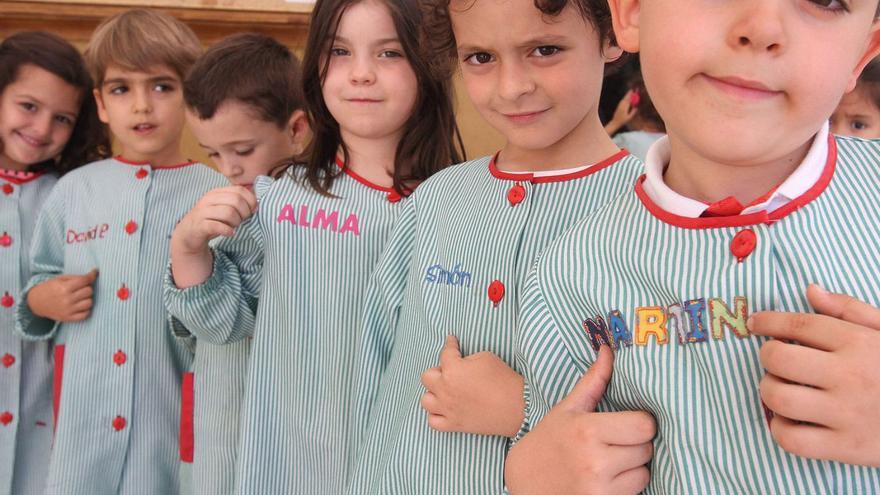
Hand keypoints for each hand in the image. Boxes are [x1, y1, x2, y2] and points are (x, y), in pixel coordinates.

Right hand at [27, 269, 97, 321]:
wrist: (36, 302)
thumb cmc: (50, 288)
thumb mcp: (60, 279)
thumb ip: (76, 277)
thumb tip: (94, 274)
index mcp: (64, 288)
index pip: (85, 280)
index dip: (92, 275)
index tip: (95, 273)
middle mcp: (67, 299)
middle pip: (89, 291)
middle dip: (87, 287)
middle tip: (81, 288)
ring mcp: (68, 310)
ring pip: (89, 303)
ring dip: (87, 299)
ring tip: (81, 297)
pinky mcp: (68, 318)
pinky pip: (86, 314)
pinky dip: (86, 310)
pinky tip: (81, 306)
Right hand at [172, 186, 256, 255]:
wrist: (189, 233)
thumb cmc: (211, 220)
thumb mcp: (224, 207)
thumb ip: (238, 203)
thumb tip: (256, 204)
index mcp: (217, 192)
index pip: (240, 190)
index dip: (251, 201)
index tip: (252, 211)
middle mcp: (209, 199)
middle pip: (236, 201)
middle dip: (244, 213)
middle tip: (242, 221)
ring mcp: (203, 211)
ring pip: (229, 213)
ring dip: (236, 222)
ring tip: (234, 226)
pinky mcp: (199, 225)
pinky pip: (217, 226)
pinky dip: (228, 230)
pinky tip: (230, 233)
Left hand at [420, 335, 524, 436]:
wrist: (517, 406)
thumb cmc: (503, 379)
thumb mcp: (485, 357)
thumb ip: (466, 358)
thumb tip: (460, 362)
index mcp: (452, 370)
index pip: (445, 352)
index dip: (450, 344)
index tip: (452, 341)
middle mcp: (445, 390)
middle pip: (427, 377)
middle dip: (438, 370)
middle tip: (451, 370)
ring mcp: (448, 409)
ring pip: (425, 400)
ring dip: (434, 393)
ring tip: (446, 390)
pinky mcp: (454, 424)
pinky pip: (433, 421)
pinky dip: (436, 414)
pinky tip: (445, 409)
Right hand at [505, 346, 654, 494]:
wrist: (524, 481)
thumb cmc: (548, 441)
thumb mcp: (567, 409)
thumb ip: (593, 381)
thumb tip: (608, 349)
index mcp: (587, 431)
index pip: (643, 426)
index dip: (641, 423)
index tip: (629, 422)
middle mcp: (594, 461)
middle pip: (646, 449)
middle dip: (636, 444)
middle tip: (616, 442)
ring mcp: (598, 488)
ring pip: (644, 473)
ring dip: (633, 467)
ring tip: (611, 461)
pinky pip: (634, 491)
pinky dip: (626, 485)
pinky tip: (607, 478)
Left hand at [604, 90, 638, 135]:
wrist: (615, 122)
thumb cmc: (623, 121)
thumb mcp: (629, 118)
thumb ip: (633, 112)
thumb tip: (636, 107)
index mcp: (624, 107)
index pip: (629, 100)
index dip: (632, 96)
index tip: (635, 93)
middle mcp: (621, 105)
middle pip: (626, 98)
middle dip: (630, 93)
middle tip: (633, 89)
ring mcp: (619, 105)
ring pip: (624, 98)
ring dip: (627, 95)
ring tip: (631, 91)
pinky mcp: (618, 106)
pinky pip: (622, 100)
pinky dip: (625, 97)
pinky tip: (627, 97)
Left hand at [749, 284, 879, 466]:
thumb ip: (851, 311)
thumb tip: (811, 290)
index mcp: (860, 344)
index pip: (799, 324)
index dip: (769, 321)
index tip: (755, 323)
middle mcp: (850, 376)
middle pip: (780, 358)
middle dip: (767, 355)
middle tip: (775, 359)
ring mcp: (846, 414)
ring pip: (778, 398)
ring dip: (769, 391)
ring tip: (780, 388)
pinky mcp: (845, 448)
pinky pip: (790, 438)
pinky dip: (780, 428)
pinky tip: (790, 420)